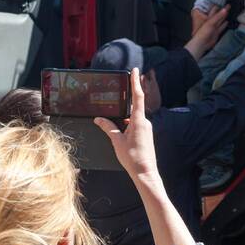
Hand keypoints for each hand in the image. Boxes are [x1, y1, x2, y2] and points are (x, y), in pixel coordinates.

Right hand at [95, 68, 160, 185]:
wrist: (145, 173)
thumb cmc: (133, 158)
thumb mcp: (117, 141)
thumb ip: (108, 128)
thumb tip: (99, 119)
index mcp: (139, 121)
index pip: (138, 97)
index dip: (136, 83)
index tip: (135, 70)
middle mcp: (145, 122)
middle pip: (133, 107)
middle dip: (124, 105)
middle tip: (118, 102)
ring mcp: (146, 128)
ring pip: (133, 118)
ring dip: (124, 120)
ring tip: (117, 132)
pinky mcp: (146, 134)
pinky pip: (135, 125)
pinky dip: (126, 126)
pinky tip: (120, 135)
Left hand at [185, 4, 228, 59]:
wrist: (202, 44)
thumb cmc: (203, 32)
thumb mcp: (211, 22)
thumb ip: (218, 16)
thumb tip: (225, 9)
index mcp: (208, 18)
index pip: (214, 9)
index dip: (218, 5)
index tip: (224, 1)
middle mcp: (211, 22)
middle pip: (218, 14)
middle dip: (222, 10)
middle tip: (228, 5)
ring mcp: (214, 27)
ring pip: (220, 20)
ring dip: (224, 17)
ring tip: (228, 12)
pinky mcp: (216, 32)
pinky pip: (221, 27)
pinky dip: (224, 24)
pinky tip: (227, 22)